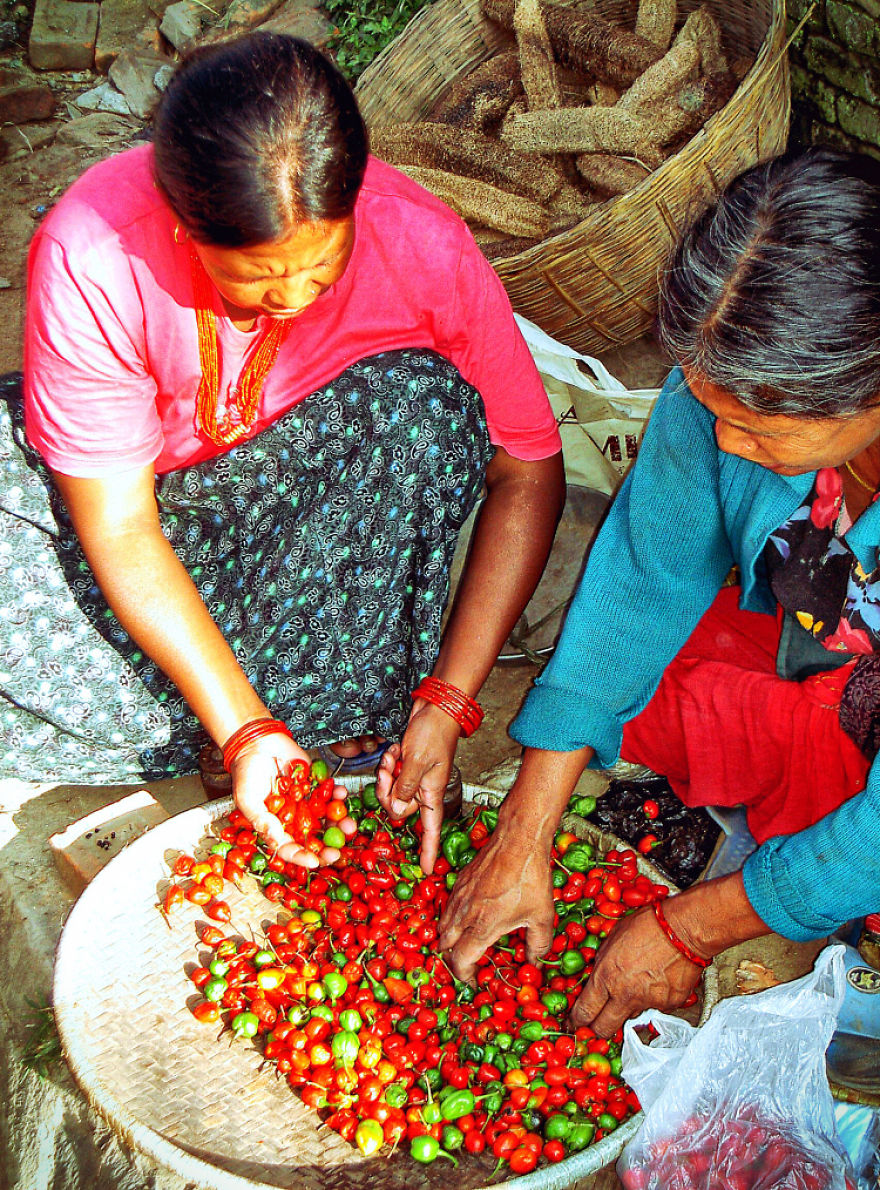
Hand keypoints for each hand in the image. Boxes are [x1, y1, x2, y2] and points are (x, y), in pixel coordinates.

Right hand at [230, 732, 332, 867]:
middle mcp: (294, 818)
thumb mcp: (248, 801)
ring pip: (327, 818)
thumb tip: (277, 842)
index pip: (290, 848)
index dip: (302, 857)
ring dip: (339, 822)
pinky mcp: (316, 784)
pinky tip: (341, 793)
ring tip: (348, 824)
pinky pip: (331, 793)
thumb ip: (263, 822)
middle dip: (328, 846)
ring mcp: (307, 802)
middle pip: (314, 838)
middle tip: (339, 850)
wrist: (257, 742)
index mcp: (276, 827)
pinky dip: (338, 795)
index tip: (315, 862)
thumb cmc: (246, 773)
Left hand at [375, 702, 459, 872]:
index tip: (425, 869)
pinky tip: (395, 751)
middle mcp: (423, 789)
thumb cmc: (434, 732)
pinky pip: (390, 775)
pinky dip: (389, 763)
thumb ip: (405, 788)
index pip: (431, 829)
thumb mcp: (418, 762)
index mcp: (431, 794)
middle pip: (397, 809)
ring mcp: (413, 778)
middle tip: (390, 769)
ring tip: (394, 756)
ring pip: (390, 791)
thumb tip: (395, 809)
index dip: (428, 850)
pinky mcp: (405, 767)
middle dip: (387, 790)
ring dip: (387, 774)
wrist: (435, 708)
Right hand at [437, 825, 555, 981]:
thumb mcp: (542, 917)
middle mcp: (464, 914)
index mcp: (482, 927)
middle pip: (444, 946)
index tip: (473, 983)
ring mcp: (459, 895)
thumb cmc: (531, 879)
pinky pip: (448, 907)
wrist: (518, 840)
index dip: (464, 977)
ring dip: (449, 940)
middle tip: (468, 967)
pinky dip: (451, 919)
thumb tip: (535, 963)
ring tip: (465, 945)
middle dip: (453, 961)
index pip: (460, 962)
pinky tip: (467, 919)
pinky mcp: (460, 881)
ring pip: (443, 925)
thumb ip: (538, 945)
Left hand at [569, 905, 703, 1036]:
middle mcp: (625, 995)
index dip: (577, 1020)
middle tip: (596, 1022)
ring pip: (631, 1017)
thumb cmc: (647, 925)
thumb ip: (602, 962)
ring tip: (636, 985)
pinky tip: (656, 980)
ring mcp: (648, 1003)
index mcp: (606, 977)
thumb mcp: (612, 938)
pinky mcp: (669, 1005)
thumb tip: (596, 977)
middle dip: (596, 1029)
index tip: (575, 1022)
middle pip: (603, 1029)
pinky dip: (652, 999)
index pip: (584, 1012)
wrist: (683, 929)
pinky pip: (654, 1008)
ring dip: (628, 1008)